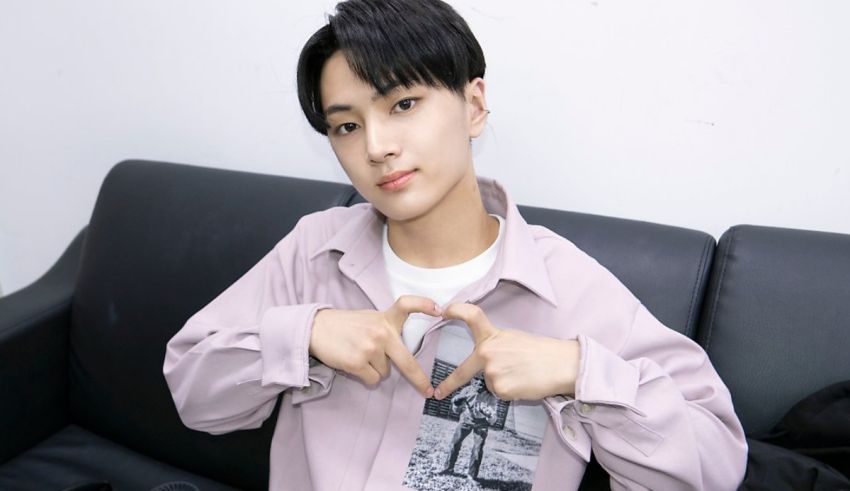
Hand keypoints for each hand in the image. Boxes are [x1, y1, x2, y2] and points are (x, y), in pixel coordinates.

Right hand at [309, 295, 440, 396]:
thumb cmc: (344, 325)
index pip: (407, 305)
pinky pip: (372, 379)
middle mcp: (381, 332)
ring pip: (385, 373)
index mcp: (384, 318)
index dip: (424, 305)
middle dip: (419, 379)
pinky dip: (365, 376)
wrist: (316, 329)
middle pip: (407, 361)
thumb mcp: (368, 318)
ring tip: (359, 354)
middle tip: (428, 390)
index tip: (439, 309)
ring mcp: (370, 348)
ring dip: (375, 369)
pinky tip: (353, 363)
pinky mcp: (357, 362)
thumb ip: (385, 328)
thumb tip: (399, 351)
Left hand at [433, 303, 579, 401]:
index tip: (443, 310)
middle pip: (464, 371)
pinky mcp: (501, 389)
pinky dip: (509, 391)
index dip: (456, 310)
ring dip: (501, 383)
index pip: (471, 316)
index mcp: (492, 336)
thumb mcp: (512, 339)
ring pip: (489, 384)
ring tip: (521, 374)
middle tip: (439, 392)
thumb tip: (484, 363)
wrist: (561, 364)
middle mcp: (487, 352)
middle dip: (449, 384)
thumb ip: (494, 347)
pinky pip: (499, 393)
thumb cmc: (540, 351)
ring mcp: (492, 372)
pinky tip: (523, 383)